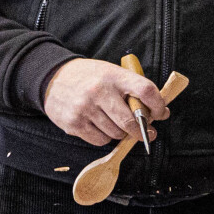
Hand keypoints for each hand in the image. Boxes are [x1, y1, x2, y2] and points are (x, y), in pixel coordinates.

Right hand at [42, 57, 170, 146]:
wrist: (52, 77)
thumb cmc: (90, 77)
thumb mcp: (112, 73)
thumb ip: (134, 89)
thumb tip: (161, 112)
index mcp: (114, 76)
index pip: (146, 91)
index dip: (158, 105)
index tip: (160, 113)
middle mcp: (99, 91)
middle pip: (131, 121)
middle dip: (143, 130)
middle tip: (147, 132)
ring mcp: (85, 108)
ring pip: (116, 133)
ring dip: (121, 133)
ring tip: (115, 122)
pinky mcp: (73, 123)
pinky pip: (100, 140)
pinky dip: (105, 137)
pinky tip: (100, 126)